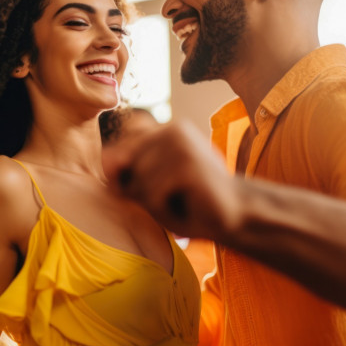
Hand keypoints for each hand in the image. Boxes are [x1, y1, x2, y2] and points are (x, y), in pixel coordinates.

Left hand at [104, 120, 241, 239]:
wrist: (238, 217)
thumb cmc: (191, 204)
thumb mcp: (148, 187)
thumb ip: (123, 173)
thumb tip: (107, 162)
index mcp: (163, 129)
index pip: (119, 153)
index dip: (131, 179)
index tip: (165, 187)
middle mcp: (172, 128)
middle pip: (125, 167)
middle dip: (143, 191)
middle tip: (175, 195)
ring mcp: (182, 143)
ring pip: (138, 182)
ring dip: (156, 203)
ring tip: (182, 200)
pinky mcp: (188, 163)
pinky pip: (152, 195)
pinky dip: (165, 210)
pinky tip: (190, 204)